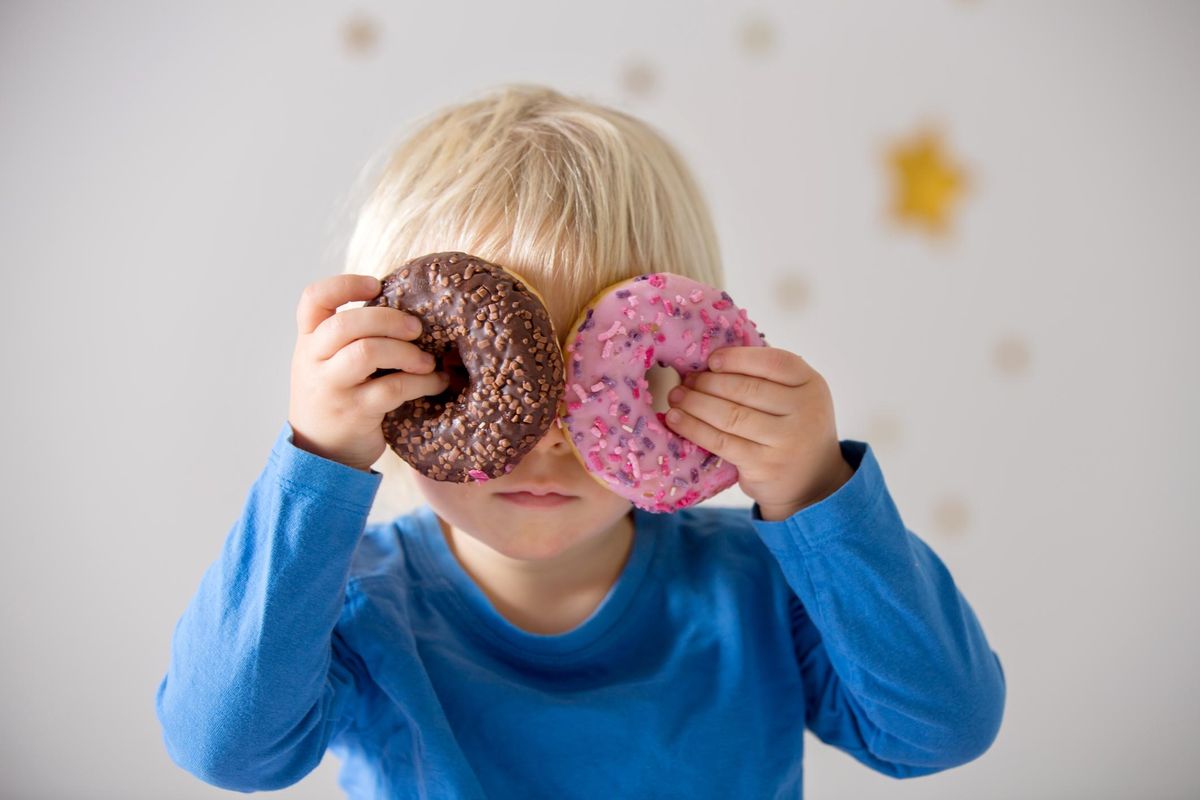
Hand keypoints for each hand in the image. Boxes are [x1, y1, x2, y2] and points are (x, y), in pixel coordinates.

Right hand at [288, 274, 448, 471]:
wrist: (320, 454)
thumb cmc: (337, 397)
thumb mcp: (329, 363)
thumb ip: (351, 336)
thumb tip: (408, 307)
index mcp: (308, 341)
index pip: (313, 299)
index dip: (344, 285)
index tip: (376, 285)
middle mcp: (313, 361)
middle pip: (346, 324)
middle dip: (389, 319)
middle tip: (417, 328)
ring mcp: (331, 388)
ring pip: (366, 352)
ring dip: (407, 352)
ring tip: (428, 361)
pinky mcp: (354, 413)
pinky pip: (392, 388)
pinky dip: (422, 382)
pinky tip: (436, 382)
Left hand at [664, 346, 854, 520]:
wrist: (812, 482)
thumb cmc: (792, 430)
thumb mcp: (795, 398)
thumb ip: (767, 379)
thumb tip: (710, 362)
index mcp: (811, 384)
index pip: (773, 362)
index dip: (738, 358)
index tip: (711, 361)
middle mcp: (805, 410)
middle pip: (746, 389)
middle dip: (708, 383)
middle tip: (685, 381)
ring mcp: (786, 440)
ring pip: (730, 415)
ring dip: (695, 403)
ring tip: (676, 397)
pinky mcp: (764, 465)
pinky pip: (721, 441)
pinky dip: (694, 428)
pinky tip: (676, 419)